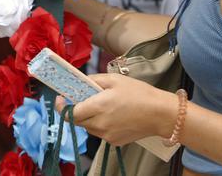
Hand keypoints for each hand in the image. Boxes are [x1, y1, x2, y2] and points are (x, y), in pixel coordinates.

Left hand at [55, 74, 175, 146]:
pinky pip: (100, 132)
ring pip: (88, 127)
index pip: (70, 113)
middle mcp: (100, 124)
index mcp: (99, 107)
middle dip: (75, 110)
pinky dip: (100, 124)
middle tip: (82, 98)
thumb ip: (93, 80)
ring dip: (87, 117)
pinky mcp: (114, 142)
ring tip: (101, 105)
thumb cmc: (139, 93)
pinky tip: (113, 115)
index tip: (60, 98)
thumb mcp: (114, 79)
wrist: (161, 114)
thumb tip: (79, 82)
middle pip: (77, 121)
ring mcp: (107, 135)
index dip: (61, 106)